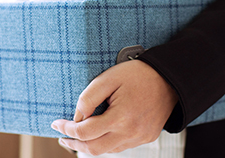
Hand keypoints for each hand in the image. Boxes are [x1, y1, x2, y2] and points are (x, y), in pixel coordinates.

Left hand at [51, 60, 177, 155]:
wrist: (169, 79)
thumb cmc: (138, 75)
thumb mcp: (109, 78)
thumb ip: (89, 98)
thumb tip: (76, 117)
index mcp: (121, 117)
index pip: (85, 132)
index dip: (66, 129)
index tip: (56, 123)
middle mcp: (131, 133)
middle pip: (94, 148)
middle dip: (74, 143)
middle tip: (62, 136)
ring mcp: (140, 137)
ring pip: (107, 151)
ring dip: (89, 145)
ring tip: (77, 136)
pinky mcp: (146, 137)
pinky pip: (120, 147)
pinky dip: (106, 143)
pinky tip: (99, 134)